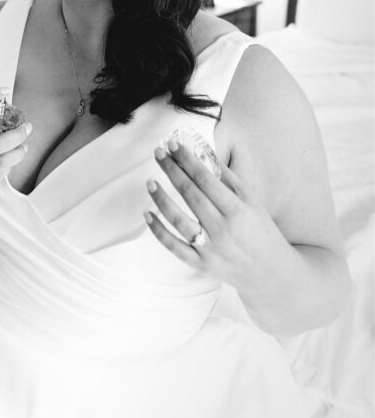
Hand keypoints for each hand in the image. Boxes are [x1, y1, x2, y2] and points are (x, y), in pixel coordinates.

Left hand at [144, 136, 294, 299]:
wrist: (271, 273)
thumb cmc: (261, 231)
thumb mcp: (253, 202)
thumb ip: (229, 179)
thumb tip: (205, 154)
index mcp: (238, 210)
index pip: (205, 179)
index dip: (187, 160)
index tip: (173, 145)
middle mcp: (223, 229)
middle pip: (190, 195)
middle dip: (172, 171)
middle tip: (158, 153)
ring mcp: (211, 249)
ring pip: (178, 221)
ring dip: (161, 199)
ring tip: (150, 181)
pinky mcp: (202, 265)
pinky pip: (175, 247)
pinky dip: (159, 232)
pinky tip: (147, 214)